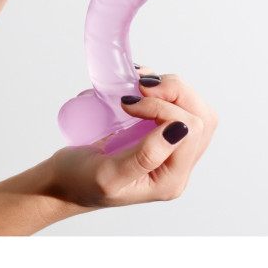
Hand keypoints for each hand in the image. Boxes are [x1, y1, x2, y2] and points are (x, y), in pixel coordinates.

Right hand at [47, 71, 217, 207]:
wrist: (66, 180)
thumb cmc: (80, 181)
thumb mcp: (108, 175)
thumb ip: (145, 156)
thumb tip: (180, 129)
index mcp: (171, 178)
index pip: (191, 129)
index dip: (163, 107)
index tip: (128, 103)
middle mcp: (178, 164)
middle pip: (201, 116)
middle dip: (174, 91)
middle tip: (140, 86)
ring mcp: (171, 147)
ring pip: (194, 106)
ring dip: (171, 87)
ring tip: (140, 85)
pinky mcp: (161, 133)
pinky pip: (178, 104)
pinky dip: (164, 88)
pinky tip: (141, 87)